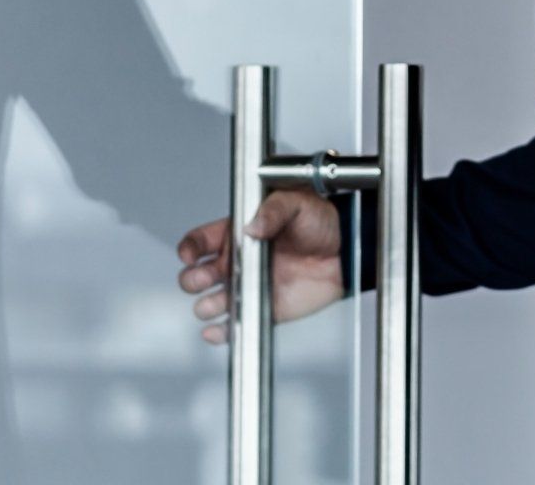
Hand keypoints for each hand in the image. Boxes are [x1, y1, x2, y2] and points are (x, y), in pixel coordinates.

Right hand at [176, 190, 345, 344]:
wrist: (345, 251)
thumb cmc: (320, 222)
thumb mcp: (296, 202)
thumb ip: (272, 210)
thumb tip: (251, 227)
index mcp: (238, 233)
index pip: (199, 242)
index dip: (189, 249)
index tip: (190, 255)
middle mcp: (237, 261)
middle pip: (195, 276)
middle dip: (193, 279)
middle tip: (209, 276)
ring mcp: (247, 286)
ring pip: (208, 303)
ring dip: (206, 306)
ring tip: (218, 302)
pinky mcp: (261, 308)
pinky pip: (233, 324)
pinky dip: (221, 332)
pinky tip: (218, 330)